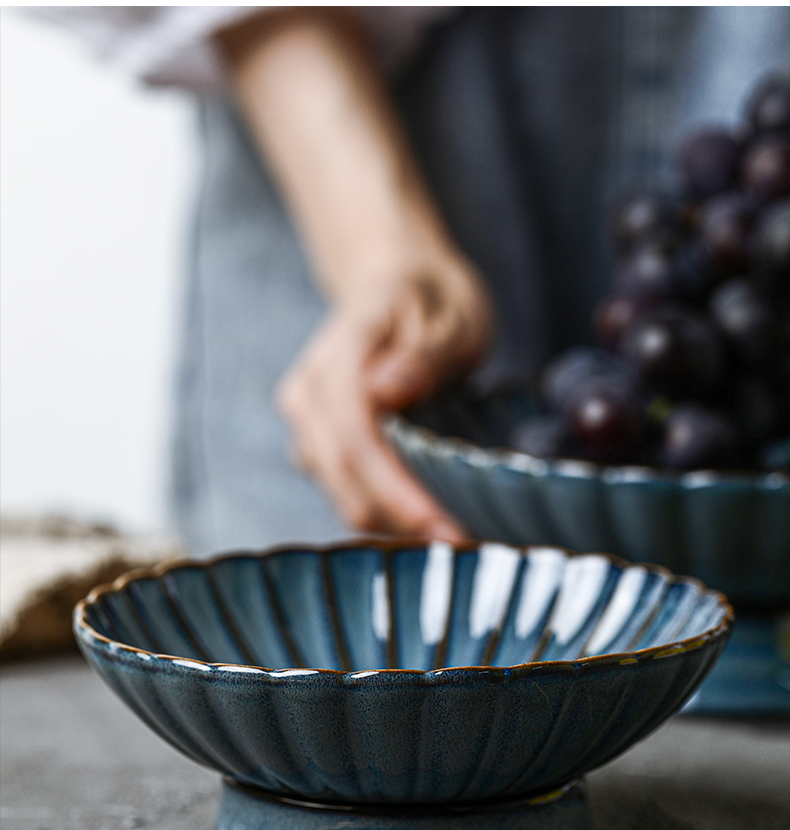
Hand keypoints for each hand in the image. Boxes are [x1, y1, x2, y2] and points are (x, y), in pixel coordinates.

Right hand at [217, 9, 492, 535]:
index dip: (396, 492)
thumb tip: (386, 390)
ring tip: (454, 535)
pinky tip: (428, 519)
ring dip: (394, 522)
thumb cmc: (428, 297)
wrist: (392, 284)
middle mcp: (308, 394)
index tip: (445, 527)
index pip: (355, 438)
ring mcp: (307, 423)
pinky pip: (346, 491)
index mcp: (339, 354)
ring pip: (341, 493)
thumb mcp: (448, 312)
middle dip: (402, 519)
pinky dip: (386, 512)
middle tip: (466, 545)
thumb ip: (423, 351)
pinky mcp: (318, 445)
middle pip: (343, 476)